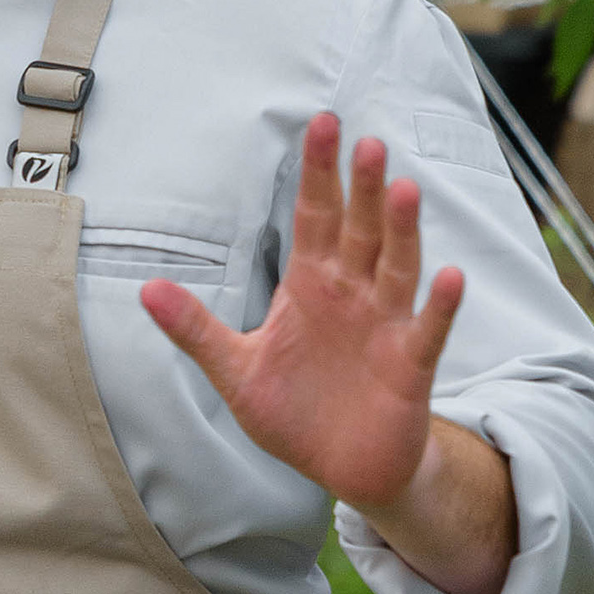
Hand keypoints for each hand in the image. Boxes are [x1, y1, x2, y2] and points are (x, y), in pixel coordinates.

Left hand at [140, 110, 461, 515]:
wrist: (342, 469)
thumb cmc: (294, 413)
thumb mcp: (236, 371)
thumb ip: (196, 330)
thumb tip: (145, 289)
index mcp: (311, 285)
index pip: (315, 215)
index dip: (319, 172)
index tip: (322, 124)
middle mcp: (353, 293)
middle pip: (359, 230)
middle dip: (361, 189)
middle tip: (366, 143)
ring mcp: (386, 325)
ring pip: (395, 268)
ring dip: (401, 231)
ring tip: (402, 190)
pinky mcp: (411, 365)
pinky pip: (427, 330)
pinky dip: (438, 305)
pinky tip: (448, 276)